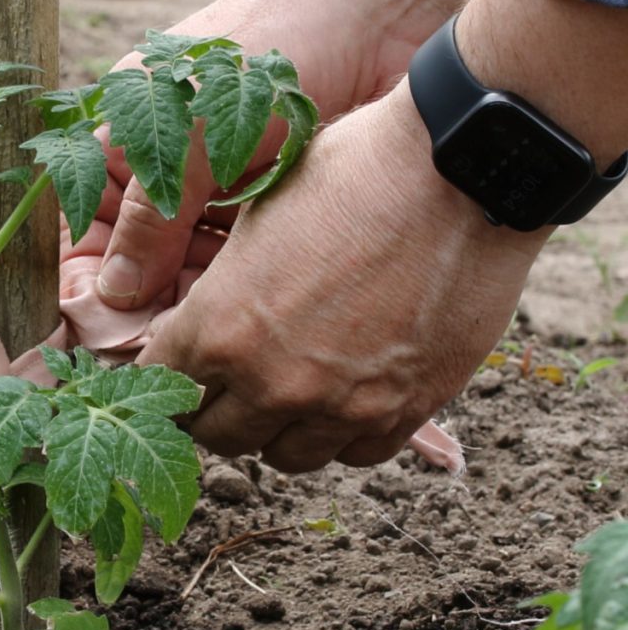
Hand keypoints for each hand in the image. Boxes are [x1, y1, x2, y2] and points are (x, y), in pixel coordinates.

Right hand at [93, 0, 525, 309]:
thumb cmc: (265, 49)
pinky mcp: (261, 209)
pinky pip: (236, 266)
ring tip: (216, 338)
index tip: (113, 337)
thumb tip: (115, 298)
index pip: (81, 237)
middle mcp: (160, 177)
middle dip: (151, 309)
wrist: (373, 9)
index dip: (91, 290)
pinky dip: (239, 292)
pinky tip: (251, 315)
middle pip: (135, 267)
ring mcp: (211, 195)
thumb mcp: (193, 139)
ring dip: (197, 307)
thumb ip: (153, 221)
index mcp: (120, 148)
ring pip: (186, 273)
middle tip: (173, 351)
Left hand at [136, 83, 550, 471]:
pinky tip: (345, 398)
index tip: (180, 366)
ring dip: (276, 430)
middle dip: (214, 409)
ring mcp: (340, 406)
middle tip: (228, 385)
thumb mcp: (256, 218)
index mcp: (221, 329)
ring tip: (288, 393)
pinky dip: (341, 434)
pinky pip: (354, 456)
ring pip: (282, 458)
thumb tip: (199, 329)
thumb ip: (219, 293)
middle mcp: (273, 382)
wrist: (462, 170)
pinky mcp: (403, 412)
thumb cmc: (350, 173)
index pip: (167, 382)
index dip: (167, 373)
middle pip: (216, 435)